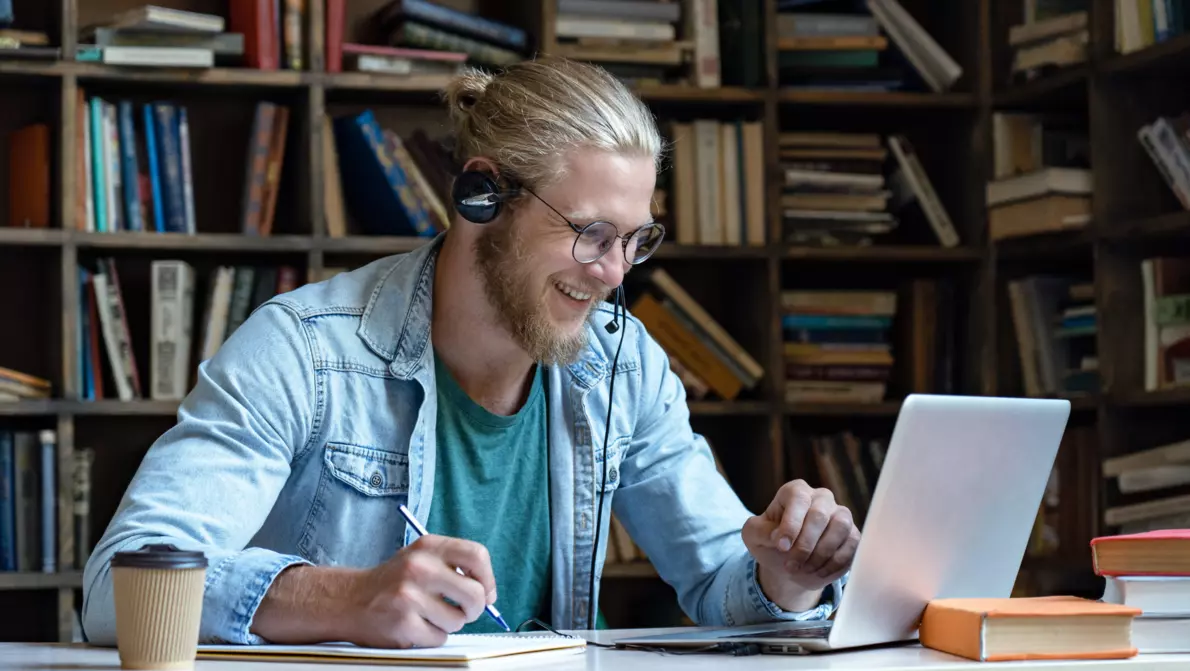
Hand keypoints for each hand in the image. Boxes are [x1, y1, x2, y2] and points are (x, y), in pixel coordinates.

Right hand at [346, 534, 496, 647]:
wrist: (349, 599)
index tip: (486, 592)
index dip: (488, 578)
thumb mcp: (421, 558)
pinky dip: (432, 637)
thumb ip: (454, 566)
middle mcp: (419, 567)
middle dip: (475, 609)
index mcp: (428, 547)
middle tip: (464, 612)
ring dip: (449, 624)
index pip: (477, 555)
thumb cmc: (393, 581)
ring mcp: (410, 595)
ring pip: (458, 620)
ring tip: (429, 616)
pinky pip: (439, 638)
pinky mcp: (403, 623)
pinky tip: (416, 625)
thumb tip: (488, 593)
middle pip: (475, 593)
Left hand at [742, 480, 859, 604]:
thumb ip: (760, 530)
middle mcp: (821, 498)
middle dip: (804, 545)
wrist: (790, 565)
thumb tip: (778, 536)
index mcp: (795, 492)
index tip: (781, 547)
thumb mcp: (753, 535)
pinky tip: (818, 572)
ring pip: (841, 527)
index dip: (791, 524)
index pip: (798, 499)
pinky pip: (852, 545)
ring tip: (804, 569)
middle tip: (791, 565)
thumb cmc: (771, 543)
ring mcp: (840, 515)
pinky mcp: (853, 535)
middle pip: (820, 514)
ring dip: (821, 554)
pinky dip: (834, 563)